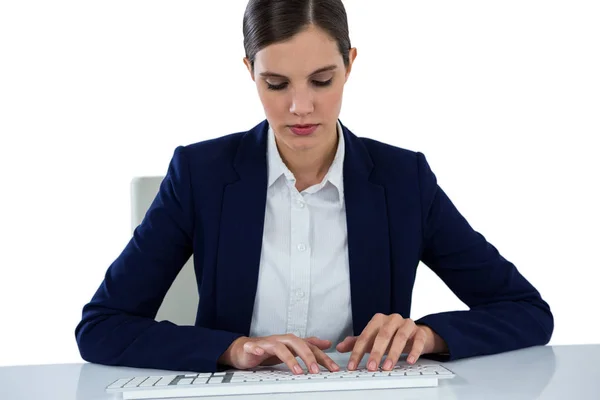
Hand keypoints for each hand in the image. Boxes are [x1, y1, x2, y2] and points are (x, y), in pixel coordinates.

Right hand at [218, 334, 339, 373]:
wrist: (245, 349)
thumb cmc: (269, 349)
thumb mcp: (292, 348)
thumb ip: (309, 345)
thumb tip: (327, 343)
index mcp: (291, 341)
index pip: (311, 348)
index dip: (323, 357)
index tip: (333, 368)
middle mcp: (281, 340)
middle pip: (297, 344)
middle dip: (308, 357)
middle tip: (316, 371)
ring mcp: (267, 343)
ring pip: (279, 347)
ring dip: (289, 358)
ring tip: (297, 370)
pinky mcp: (251, 347)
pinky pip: (254, 347)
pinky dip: (257, 349)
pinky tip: (260, 353)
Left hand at [336, 313, 445, 370]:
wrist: (416, 333)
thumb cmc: (391, 336)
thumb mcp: (373, 339)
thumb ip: (356, 342)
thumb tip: (339, 347)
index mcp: (378, 320)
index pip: (365, 336)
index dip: (357, 351)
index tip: (352, 365)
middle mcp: (392, 319)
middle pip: (382, 335)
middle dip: (375, 353)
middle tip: (370, 367)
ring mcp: (407, 324)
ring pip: (400, 337)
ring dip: (393, 353)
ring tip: (387, 367)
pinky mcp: (420, 332)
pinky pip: (418, 340)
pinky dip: (414, 350)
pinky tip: (410, 361)